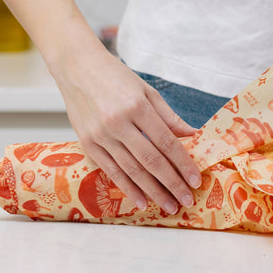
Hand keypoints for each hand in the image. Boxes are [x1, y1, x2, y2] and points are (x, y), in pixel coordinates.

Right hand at [50, 44, 201, 213]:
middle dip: (171, 183)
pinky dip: (127, 187)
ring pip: (131, 170)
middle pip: (150, 160)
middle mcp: (118, 122)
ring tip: (168, 205)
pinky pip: (111, 170)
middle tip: (186, 199)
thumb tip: (192, 135)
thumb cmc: (116, 77)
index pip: (166, 141)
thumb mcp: (147, 91)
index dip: (182, 163)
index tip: (195, 179)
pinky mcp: (87, 143)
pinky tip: (142, 200)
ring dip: (152, 191)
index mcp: (137, 106)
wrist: (77, 67)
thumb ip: (169, 117)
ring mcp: (100, 135)